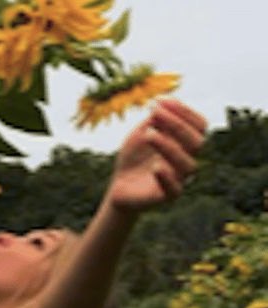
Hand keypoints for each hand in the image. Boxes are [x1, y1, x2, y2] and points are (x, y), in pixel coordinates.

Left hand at [105, 100, 207, 215]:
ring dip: (169, 146)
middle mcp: (187, 159)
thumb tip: (164, 103)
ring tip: (149, 135)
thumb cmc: (134, 157)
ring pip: (188, 164)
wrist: (119, 186)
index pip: (199, 125)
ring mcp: (179, 179)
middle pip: (196, 142)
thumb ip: (153, 120)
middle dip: (177, 125)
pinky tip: (156, 167)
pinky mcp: (167, 196)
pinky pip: (174, 189)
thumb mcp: (141, 134)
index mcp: (186, 143)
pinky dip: (167, 177)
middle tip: (154, 114)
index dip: (184, 111)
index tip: (159, 101)